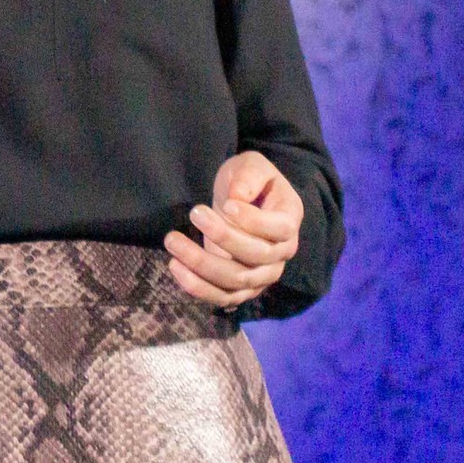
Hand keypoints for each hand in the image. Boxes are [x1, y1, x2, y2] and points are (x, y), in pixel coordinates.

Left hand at [164, 150, 302, 311]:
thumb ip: (248, 176)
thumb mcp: (251, 165)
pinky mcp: (242, 289)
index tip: (226, 205)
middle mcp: (282, 252)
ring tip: (173, 241)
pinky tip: (176, 268)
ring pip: (236, 280)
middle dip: (223, 236)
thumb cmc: (249, 181)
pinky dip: (199, 288)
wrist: (240, 202)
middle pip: (256, 255)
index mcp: (290, 219)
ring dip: (202, 264)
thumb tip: (236, 197)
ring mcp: (263, 275)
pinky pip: (223, 297)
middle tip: (194, 213)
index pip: (280, 228)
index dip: (254, 221)